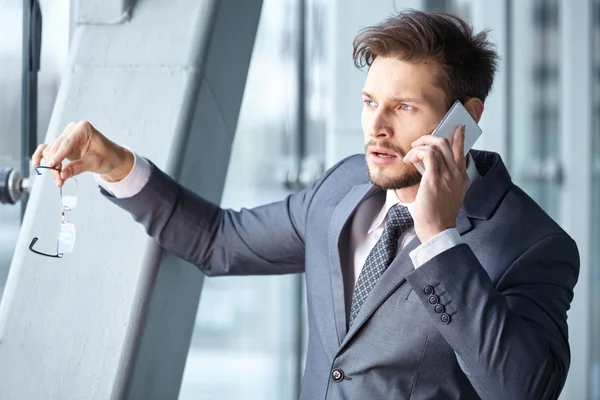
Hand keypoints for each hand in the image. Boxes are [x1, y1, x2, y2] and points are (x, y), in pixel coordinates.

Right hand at [32, 121, 133, 186]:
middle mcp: (72, 130)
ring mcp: (66, 136)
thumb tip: (62, 174)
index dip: (58, 156)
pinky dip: (42, 157)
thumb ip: (78, 167)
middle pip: (56, 148)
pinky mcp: (62, 145)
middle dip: (55, 166)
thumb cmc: (108, 157)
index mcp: (82, 129)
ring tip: (58, 181)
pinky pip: (48, 149)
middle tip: (59, 181)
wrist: (112, 158)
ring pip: (51, 151)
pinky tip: (36, 165)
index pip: (67, 143)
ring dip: (52, 167)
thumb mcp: (95, 163)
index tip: (52, 166)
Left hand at [403, 126, 469, 242]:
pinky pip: (428, 154)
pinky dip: (417, 152)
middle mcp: (458, 174)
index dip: (459, 137)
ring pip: (437, 145)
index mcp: (462, 178)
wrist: (437, 229)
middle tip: (417, 143)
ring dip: (419, 146)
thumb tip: (426, 163)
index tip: (457, 128)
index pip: (462, 150)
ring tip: (410, 155)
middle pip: (448, 143)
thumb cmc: (437, 214)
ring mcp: (448, 175)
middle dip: (429, 137)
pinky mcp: (435, 178)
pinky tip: (409, 160)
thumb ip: (442, 177)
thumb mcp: (446, 193)